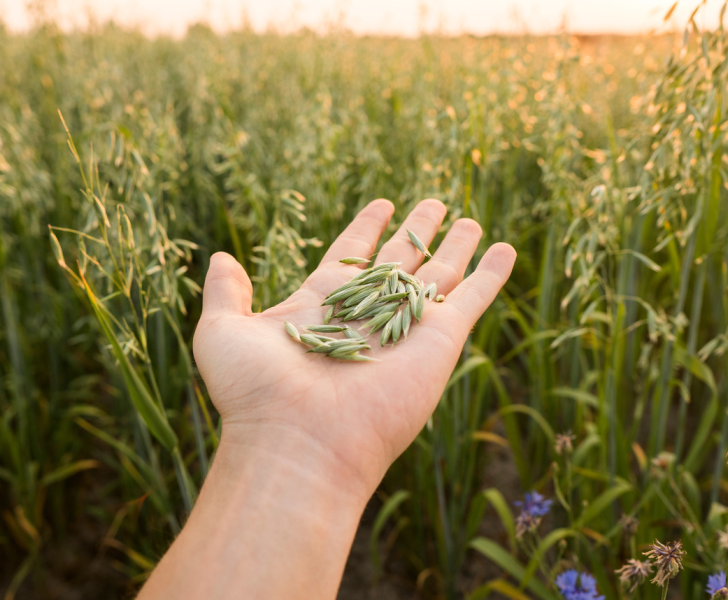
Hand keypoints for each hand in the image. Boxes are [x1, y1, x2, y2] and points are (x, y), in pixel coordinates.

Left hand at [193, 198, 516, 499]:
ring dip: (455, 247)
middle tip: (433, 203)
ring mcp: (405, 328)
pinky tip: (506, 249)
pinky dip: (492, 275)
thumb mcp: (222, 333)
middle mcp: (367, 315)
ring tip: (470, 219)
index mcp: (320, 306)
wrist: (298, 441)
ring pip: (438, 276)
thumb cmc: (255, 393)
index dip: (366, 228)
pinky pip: (472, 299)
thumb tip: (221, 259)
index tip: (382, 205)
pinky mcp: (440, 341)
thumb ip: (226, 293)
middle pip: (398, 263)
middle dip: (415, 233)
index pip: (350, 257)